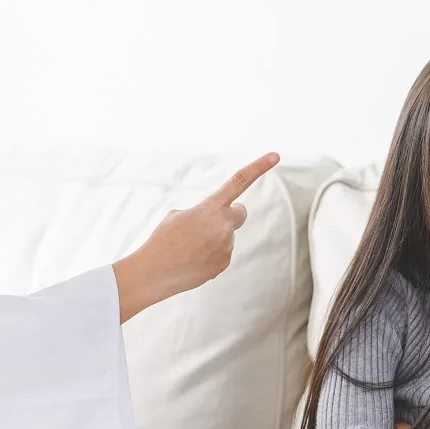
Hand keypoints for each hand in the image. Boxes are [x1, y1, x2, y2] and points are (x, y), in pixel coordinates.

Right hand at [112, 153, 279, 321]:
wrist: (154, 272)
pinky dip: (210, 255)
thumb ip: (202, 213)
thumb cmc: (162, 240)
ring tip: (190, 248)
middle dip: (230, 215)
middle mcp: (223, 226)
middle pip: (240, 213)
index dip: (258, 167)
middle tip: (211, 223)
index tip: (275, 156)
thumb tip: (214, 225)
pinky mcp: (224, 263)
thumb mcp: (177, 216)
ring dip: (213, 239)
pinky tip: (193, 260)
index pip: (238, 182)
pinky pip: (222, 253)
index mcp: (210, 208)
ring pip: (226, 236)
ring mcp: (225, 246)